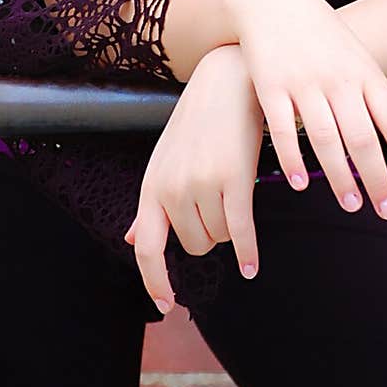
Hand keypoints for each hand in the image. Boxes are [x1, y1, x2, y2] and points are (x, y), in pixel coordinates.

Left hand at [123, 44, 264, 311]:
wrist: (228, 80)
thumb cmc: (198, 122)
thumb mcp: (165, 161)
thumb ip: (151, 205)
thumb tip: (133, 240)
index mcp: (152, 187)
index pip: (147, 249)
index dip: (155, 281)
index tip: (166, 305)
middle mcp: (172, 190)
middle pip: (195, 245)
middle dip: (210, 233)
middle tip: (220, 200)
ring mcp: (201, 185)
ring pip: (220, 237)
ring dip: (231, 226)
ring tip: (234, 189)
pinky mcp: (233, 180)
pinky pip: (241, 231)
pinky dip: (248, 253)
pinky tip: (253, 267)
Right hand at [228, 0, 386, 220]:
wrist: (273, 0)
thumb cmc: (323, 36)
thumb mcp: (361, 60)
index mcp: (365, 73)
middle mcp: (338, 79)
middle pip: (363, 137)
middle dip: (378, 178)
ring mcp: (303, 83)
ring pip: (325, 137)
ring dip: (340, 176)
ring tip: (352, 205)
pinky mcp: (270, 86)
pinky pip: (282, 129)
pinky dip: (292, 158)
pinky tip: (300, 183)